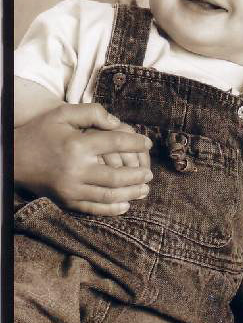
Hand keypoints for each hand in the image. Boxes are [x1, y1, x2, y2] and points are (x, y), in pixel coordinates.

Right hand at [14, 103, 152, 215]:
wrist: (12, 159)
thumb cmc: (41, 133)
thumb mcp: (62, 114)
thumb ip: (92, 113)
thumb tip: (118, 123)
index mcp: (77, 145)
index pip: (116, 143)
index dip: (136, 143)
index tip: (147, 143)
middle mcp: (76, 169)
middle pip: (117, 175)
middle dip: (138, 174)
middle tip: (150, 173)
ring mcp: (70, 188)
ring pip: (109, 194)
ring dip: (131, 193)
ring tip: (145, 188)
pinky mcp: (65, 201)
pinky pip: (93, 208)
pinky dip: (112, 209)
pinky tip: (126, 205)